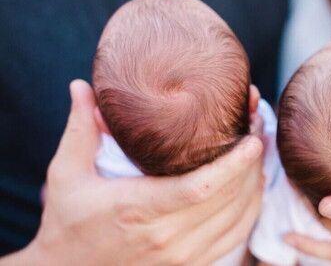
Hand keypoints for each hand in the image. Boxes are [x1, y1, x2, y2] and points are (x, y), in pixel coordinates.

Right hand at [1, 79, 264, 265]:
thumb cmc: (67, 224)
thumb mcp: (66, 175)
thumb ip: (80, 130)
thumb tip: (82, 86)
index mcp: (138, 209)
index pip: (201, 188)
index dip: (233, 164)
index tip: (252, 139)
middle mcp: (166, 237)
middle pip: (227, 199)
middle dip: (251, 164)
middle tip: (260, 131)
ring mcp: (181, 256)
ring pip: (237, 219)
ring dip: (255, 185)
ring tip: (261, 154)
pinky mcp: (190, 265)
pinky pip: (234, 238)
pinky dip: (250, 211)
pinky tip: (254, 188)